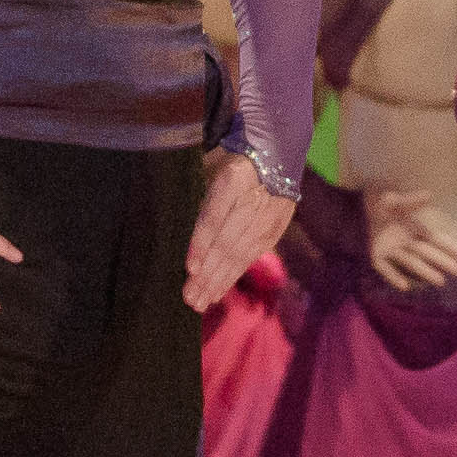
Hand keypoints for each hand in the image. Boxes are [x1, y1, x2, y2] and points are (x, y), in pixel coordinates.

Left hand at [185, 161, 300, 309]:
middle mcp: (254, 199)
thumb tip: (181, 234)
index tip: (190, 268)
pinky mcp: (275, 230)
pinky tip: (217, 292)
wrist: (275, 154)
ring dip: (218, 281)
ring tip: (199, 302)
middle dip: (208, 273)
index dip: (202, 243)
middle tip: (189, 297)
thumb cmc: (230, 163)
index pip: (215, 217)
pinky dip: (232, 276)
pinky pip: (251, 257)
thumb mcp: (211, 169)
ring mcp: (268, 216)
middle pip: (228, 242)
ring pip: (240, 254)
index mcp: (233, 179)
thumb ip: (199, 199)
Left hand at [359, 185, 456, 290]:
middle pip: (428, 253)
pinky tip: (404, 286)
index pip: (437, 239)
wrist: (369, 208)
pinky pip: (385, 268)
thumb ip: (412, 200)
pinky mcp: (377, 255)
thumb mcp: (397, 198)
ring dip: (425, 272)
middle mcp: (407, 242)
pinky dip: (393, 276)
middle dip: (444, 262)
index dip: (452, 248)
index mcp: (415, 229)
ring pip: (411, 262)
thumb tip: (429, 195)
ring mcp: (392, 251)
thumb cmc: (388, 203)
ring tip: (441, 282)